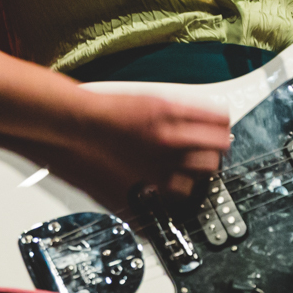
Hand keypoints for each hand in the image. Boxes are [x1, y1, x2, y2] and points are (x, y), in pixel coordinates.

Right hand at [69, 90, 231, 198]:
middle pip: (217, 149)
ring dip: (201, 170)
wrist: (70, 127)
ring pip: (202, 174)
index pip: (220, 119)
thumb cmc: (101, 110)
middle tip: (209, 149)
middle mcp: (169, 140)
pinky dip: (177, 192)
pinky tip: (172, 186)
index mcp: (170, 112)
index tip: (221, 128)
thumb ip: (177, 109)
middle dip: (216, 149)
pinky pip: (176, 195)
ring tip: (193, 169)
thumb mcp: (146, 96)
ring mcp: (158, 167)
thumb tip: (201, 116)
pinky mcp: (145, 185)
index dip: (223, 125)